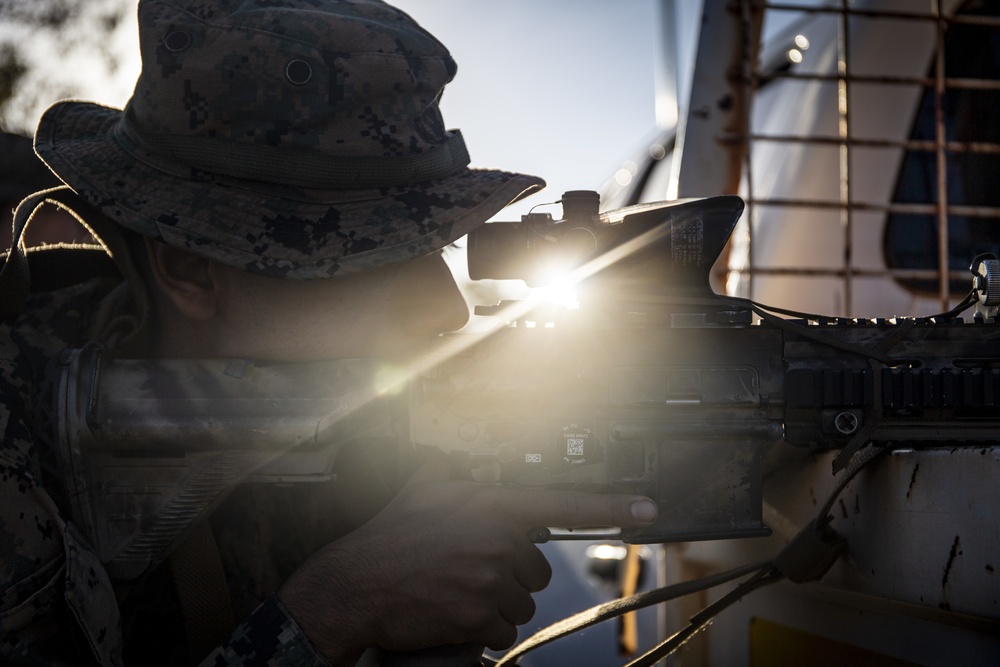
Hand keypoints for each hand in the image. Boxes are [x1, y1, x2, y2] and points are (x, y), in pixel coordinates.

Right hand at [277, 457, 656, 664]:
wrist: (354, 587)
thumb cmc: (386, 539)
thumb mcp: (422, 491)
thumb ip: (454, 476)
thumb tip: (464, 467)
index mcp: (489, 504)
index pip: (563, 503)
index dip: (611, 507)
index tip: (647, 510)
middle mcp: (496, 539)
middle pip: (535, 567)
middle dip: (509, 573)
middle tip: (469, 568)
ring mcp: (488, 579)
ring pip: (520, 601)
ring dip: (495, 601)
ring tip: (455, 589)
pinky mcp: (478, 614)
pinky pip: (500, 627)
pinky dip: (480, 626)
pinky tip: (452, 611)